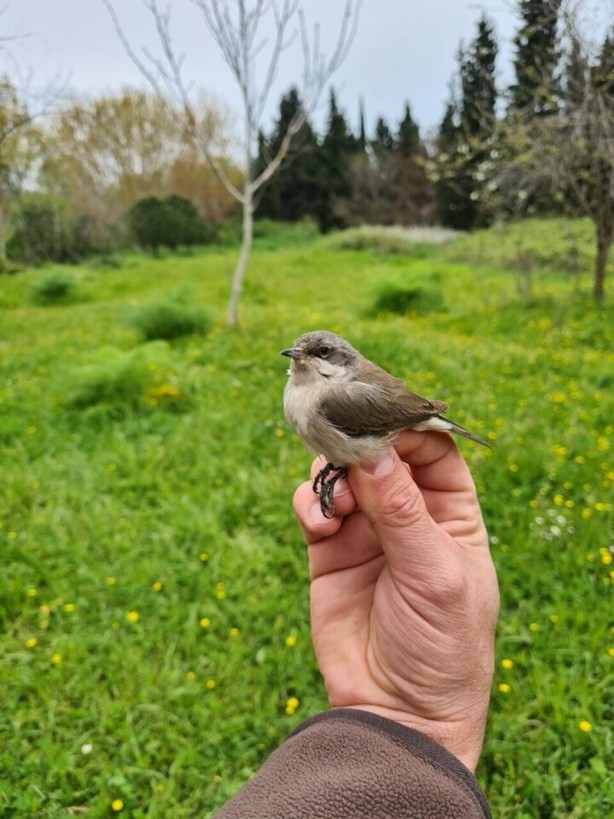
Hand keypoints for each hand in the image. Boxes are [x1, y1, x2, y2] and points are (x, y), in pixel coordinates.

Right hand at [293, 431, 498, 771]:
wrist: (396, 712)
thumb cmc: (439, 646)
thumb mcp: (434, 575)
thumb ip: (402, 513)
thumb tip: (374, 454)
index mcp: (451, 513)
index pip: (432, 449)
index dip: (407, 430)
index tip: (380, 424)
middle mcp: (408, 514)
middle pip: (381, 453)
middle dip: (361, 448)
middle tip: (347, 456)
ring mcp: (366, 529)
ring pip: (342, 473)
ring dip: (333, 476)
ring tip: (337, 506)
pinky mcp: (328, 549)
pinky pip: (313, 506)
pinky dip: (311, 503)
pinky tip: (321, 524)